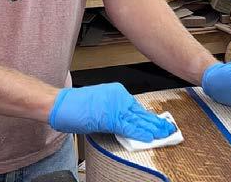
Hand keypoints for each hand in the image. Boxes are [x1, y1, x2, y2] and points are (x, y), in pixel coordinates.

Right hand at [48, 83, 175, 141]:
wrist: (62, 104)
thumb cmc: (76, 106)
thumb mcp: (100, 104)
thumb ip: (114, 111)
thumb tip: (125, 122)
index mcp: (117, 92)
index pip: (136, 107)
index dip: (148, 117)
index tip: (158, 122)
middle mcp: (119, 96)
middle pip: (140, 112)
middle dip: (155, 122)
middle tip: (168, 128)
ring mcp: (116, 106)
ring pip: (138, 119)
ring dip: (152, 128)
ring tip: (164, 134)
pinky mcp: (111, 116)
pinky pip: (129, 126)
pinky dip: (140, 132)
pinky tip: (149, 136)